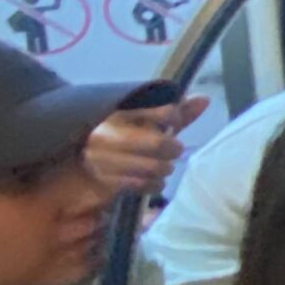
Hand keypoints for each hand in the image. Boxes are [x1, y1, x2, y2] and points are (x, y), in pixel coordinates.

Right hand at [84, 97, 210, 195]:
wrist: (78, 147)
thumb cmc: (122, 128)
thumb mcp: (146, 115)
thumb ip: (176, 110)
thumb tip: (205, 100)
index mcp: (119, 111)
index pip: (164, 113)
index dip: (176, 117)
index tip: (175, 120)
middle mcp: (107, 133)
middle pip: (158, 144)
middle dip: (173, 148)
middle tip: (175, 149)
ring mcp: (102, 158)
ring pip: (151, 167)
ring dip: (165, 168)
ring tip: (165, 165)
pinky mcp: (102, 178)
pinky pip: (141, 185)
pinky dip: (156, 184)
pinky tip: (157, 180)